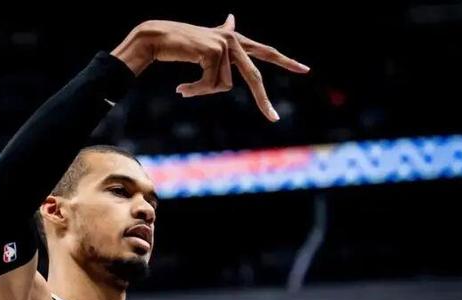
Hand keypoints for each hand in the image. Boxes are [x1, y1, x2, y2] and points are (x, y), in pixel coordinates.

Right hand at [111, 15, 309, 121]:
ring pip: (223, 87)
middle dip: (263, 101)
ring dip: (202, 91)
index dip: (286, 61)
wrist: (156, 38)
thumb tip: (233, 17)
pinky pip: (209, 85)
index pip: (266, 52)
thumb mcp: (204, 43)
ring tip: (185, 87)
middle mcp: (234, 39)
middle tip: (274, 119)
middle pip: (254, 77)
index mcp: (235, 40)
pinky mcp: (214, 51)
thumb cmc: (178, 44)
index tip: (305, 70)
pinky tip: (181, 87)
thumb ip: (222, 35)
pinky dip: (195, 91)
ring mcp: (225, 45)